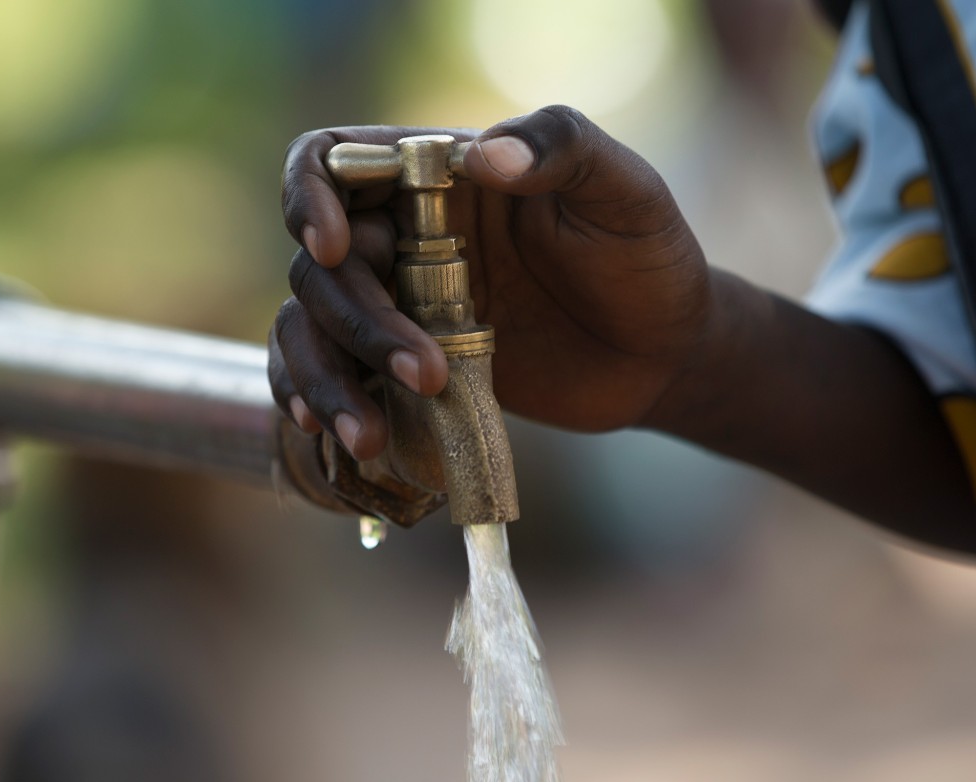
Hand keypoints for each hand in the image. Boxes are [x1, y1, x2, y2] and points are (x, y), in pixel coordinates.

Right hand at [270, 106, 711, 459]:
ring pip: (311, 328)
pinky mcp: (411, 368)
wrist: (667, 354)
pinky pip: (338, 378)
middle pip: (321, 266)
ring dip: (323, 378)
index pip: (333, 162)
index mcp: (441, 176)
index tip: (336, 246)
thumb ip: (564, 149)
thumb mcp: (626, 191)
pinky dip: (321, 402)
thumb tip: (486, 155)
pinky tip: (344, 437)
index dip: (309, 196)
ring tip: (366, 436)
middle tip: (426, 373)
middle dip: (354, 321)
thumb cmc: (649, 259)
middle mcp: (407, 235)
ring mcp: (405, 306)